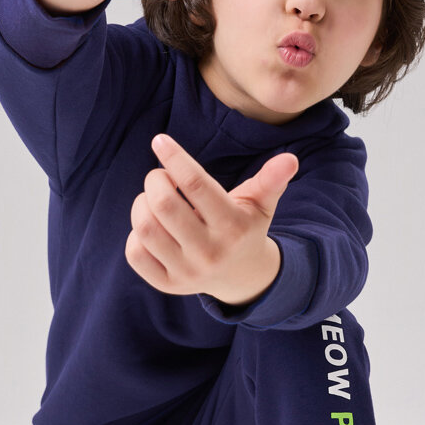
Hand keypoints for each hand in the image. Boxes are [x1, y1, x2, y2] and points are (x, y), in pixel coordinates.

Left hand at [125, 134, 298, 305]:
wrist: (242, 277)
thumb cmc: (246, 228)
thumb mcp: (261, 204)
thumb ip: (272, 180)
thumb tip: (290, 159)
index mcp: (233, 227)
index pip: (196, 184)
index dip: (174, 158)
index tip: (160, 141)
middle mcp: (209, 252)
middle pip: (164, 204)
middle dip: (155, 180)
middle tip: (160, 177)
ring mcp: (186, 272)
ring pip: (145, 228)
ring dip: (141, 203)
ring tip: (153, 199)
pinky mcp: (167, 284)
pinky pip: (135, 254)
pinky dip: (135, 234)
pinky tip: (151, 226)